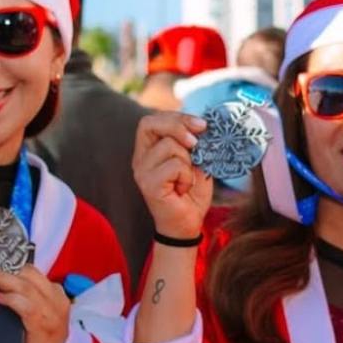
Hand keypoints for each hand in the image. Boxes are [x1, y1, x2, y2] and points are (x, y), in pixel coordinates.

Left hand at [0, 264, 70, 342]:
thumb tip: (0, 288)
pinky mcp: (42, 326)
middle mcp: (56, 301)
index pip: (33, 272)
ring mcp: (51, 313)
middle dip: (3, 268)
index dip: (11, 265)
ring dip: (1, 278)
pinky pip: (25, 306)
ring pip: (25, 286)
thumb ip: (27, 302)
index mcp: (56, 296)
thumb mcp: (40, 318)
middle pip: (29, 274)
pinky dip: (10, 299)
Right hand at [132, 112, 212, 237]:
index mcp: (148, 150)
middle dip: (179, 126)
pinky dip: (187, 176)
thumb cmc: (191, 194)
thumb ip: (193, 142)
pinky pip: (175, 165)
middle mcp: (140, 158)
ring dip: (188, 161)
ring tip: (187, 179)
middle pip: (151, 123)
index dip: (177, 117)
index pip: (152, 120)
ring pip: (169, 146)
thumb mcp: (196, 161)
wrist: (188, 225)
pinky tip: (183, 189)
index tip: (202, 125)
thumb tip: (201, 124)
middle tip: (197, 143)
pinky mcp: (148, 184)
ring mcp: (142, 171)